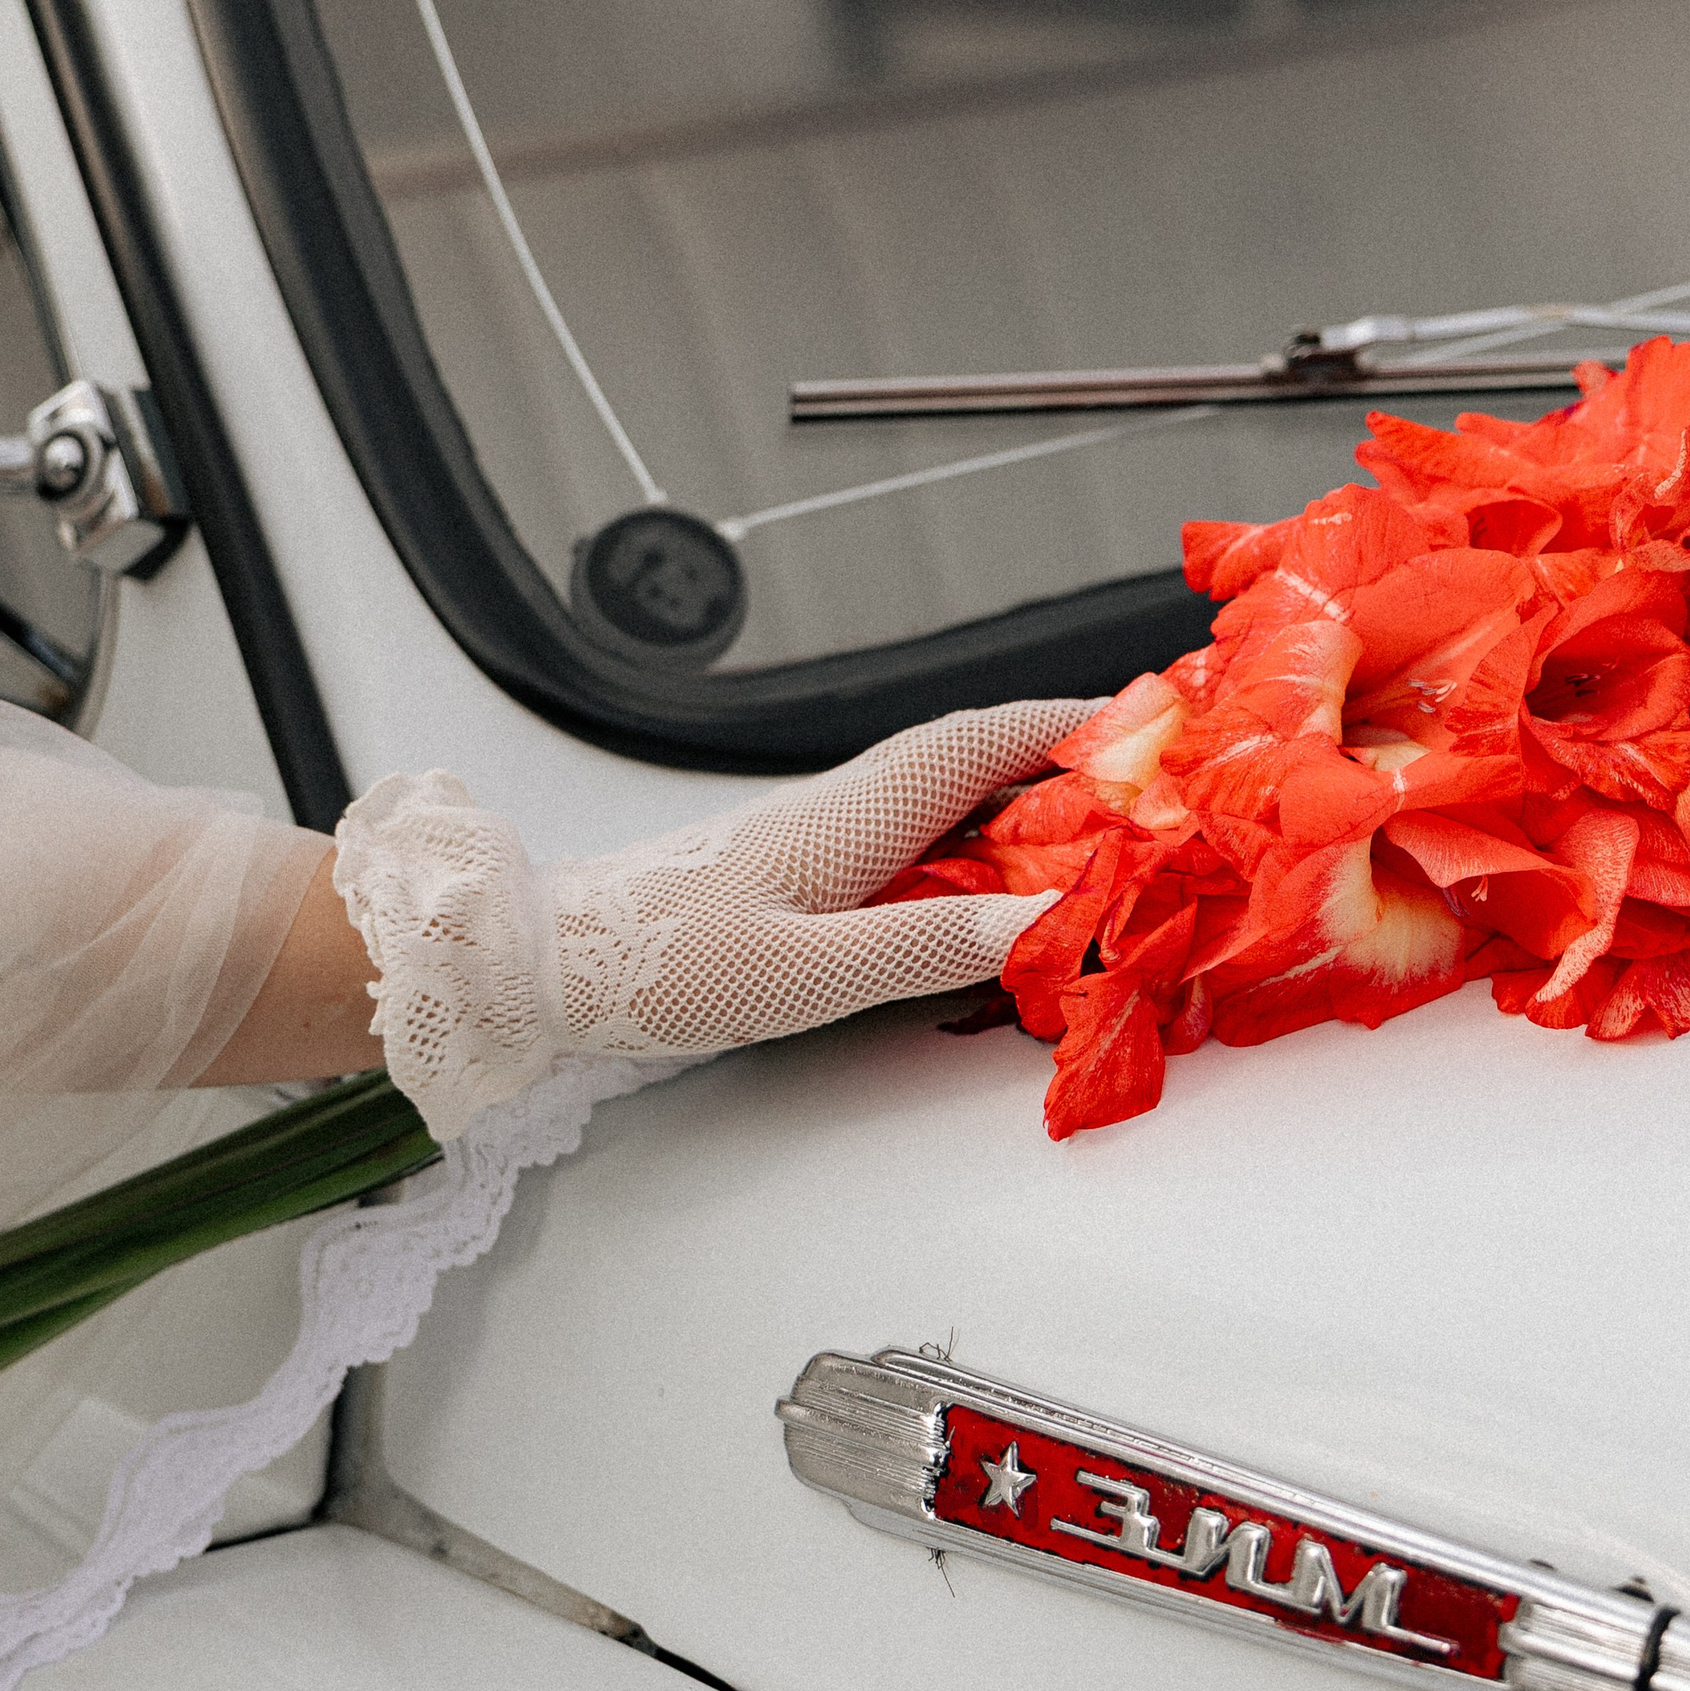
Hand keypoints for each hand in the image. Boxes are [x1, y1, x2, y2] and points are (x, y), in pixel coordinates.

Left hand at [329, 699, 1097, 1136]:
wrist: (543, 957)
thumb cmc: (655, 963)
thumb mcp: (805, 973)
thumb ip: (926, 944)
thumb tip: (1038, 920)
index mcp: (854, 814)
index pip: (985, 741)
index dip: (1071, 722)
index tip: (1147, 717)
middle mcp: (842, 804)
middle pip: (975, 753)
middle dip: (1062, 748)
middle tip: (1140, 766)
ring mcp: (817, 828)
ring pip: (943, 788)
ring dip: (1018, 789)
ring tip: (1086, 818)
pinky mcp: (796, 861)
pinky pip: (910, 826)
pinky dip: (969, 831)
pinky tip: (982, 872)